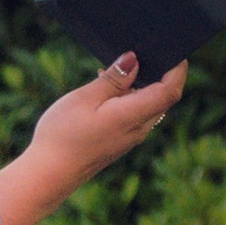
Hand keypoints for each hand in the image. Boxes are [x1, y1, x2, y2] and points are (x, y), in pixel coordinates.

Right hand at [0, 48, 186, 224]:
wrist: (48, 175)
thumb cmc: (62, 136)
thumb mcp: (85, 98)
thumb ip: (114, 79)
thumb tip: (134, 59)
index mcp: (133, 115)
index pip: (170, 90)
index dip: (177, 68)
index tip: (172, 49)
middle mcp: (138, 129)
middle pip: (163, 96)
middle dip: (159, 72)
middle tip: (141, 50)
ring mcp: (130, 137)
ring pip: (149, 105)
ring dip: (140, 84)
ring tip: (116, 69)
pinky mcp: (120, 142)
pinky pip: (135, 115)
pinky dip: (129, 98)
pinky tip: (106, 90)